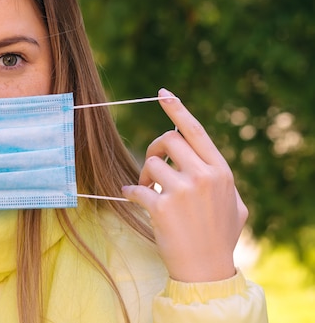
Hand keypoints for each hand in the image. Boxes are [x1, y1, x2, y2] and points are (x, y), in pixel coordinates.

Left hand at [122, 88, 246, 282]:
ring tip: (148, 191)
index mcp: (220, 171)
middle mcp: (204, 176)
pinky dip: (130, 193)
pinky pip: (135, 189)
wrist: (206, 271)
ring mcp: (183, 191)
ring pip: (150, 163)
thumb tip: (202, 160)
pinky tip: (133, 200)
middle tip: (151, 169)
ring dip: (143, 175)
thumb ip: (220, 179)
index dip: (177, 109)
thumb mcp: (234, 205)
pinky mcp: (162, 207)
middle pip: (167, 140)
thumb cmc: (219, 237)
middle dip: (154, 150)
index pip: (196, 131)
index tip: (163, 94)